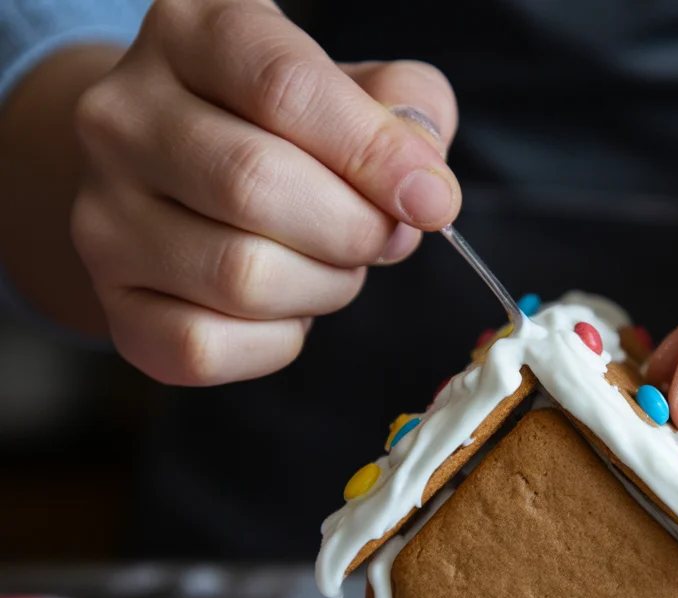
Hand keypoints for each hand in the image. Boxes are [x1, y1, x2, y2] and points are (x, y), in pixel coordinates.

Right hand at [70, 0, 459, 384]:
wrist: (173, 176)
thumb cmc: (280, 131)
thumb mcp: (349, 89)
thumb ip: (404, 112)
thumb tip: (423, 182)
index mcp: (191, 32)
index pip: (284, 87)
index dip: (374, 154)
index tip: (434, 200)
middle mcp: (124, 118)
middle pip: (255, 184)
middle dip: (354, 229)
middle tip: (383, 236)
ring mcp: (104, 217)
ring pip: (240, 276)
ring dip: (324, 286)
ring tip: (333, 264)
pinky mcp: (115, 304)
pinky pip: (208, 347)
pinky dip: (278, 340)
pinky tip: (287, 307)